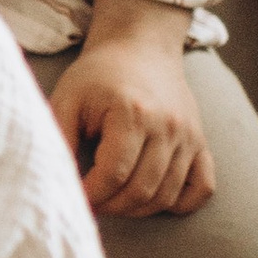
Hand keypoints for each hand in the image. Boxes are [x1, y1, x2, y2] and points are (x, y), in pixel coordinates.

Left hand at [48, 0, 215, 219]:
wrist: (140, 48)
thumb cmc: (98, 75)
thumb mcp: (67, 99)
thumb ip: (60, 139)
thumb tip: (54, 181)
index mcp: (132, 113)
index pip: (113, 175)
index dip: (91, 195)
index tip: (74, 197)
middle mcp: (168, 126)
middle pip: (141, 190)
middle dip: (111, 206)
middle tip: (92, 202)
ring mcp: (189, 136)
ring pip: (168, 196)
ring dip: (137, 209)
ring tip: (113, 201)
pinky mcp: (201, 142)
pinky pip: (202, 188)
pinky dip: (180, 203)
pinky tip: (152, 199)